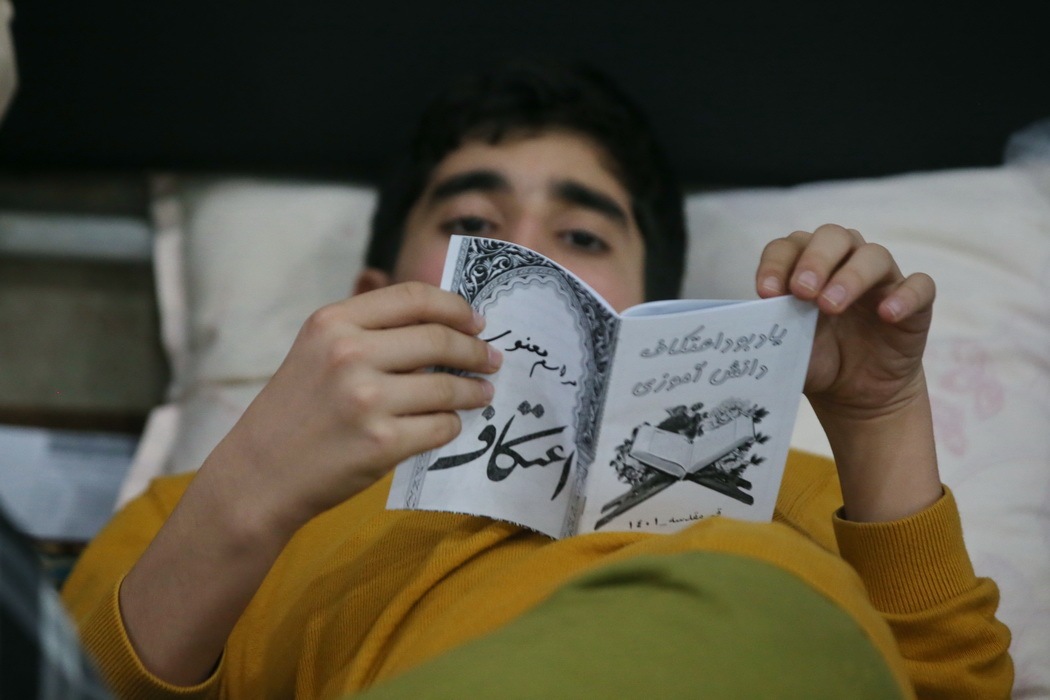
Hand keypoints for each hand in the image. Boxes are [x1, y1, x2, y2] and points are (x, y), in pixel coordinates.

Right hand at [209, 281, 501, 533]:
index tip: (476, 321)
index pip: (414, 298)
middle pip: (440, 340)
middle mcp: (349, 354)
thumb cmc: (296, 410)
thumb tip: (443, 320)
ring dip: (474, 392)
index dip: (455, 307)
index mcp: (334, 323)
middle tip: (491, 359)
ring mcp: (367, 400)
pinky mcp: (381, 443)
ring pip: (447, 388)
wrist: (260, 473)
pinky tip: (450, 424)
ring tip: (482, 394)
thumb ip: (369, 329)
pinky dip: (452, 425)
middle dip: (475, 351)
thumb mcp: (317, 350)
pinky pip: (440, 427)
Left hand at [755, 224, 934, 422]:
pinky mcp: (914, 303)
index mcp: (806, 267)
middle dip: (815, 260)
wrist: (856, 393)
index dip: (776, 263)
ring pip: (874, 255)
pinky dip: (905, 296)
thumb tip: (755, 320)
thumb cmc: (817, 358)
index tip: (766, 293)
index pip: (788, 247)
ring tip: (831, 306)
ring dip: (851, 276)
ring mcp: (881, 281)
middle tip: (802, 292)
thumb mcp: (788, 347)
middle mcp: (844, 263)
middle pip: (833, 237)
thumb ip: (774, 329)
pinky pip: (919, 286)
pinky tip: (887, 315)